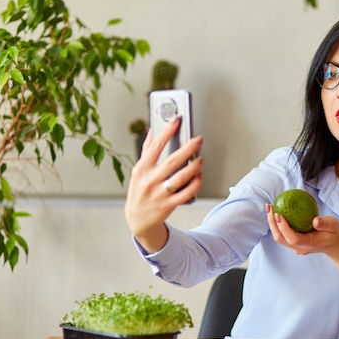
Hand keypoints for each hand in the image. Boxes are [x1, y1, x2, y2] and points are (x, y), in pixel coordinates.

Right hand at [125, 116, 203, 251]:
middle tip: (198, 139)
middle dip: (187, 148)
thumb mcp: (138, 171)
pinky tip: (200, 176)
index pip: (155, 146)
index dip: (167, 132)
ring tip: (201, 159)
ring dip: (193, 167)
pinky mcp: (168, 205)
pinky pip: (185, 193)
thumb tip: (152, 130)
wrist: (138, 219)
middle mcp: (150, 180)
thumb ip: (146, 151)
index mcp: (141, 169)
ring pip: (180, 178)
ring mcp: (159, 194)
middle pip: (172, 161)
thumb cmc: (140, 190)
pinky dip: (195, 184)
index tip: (176, 119)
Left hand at [265, 204, 338, 282]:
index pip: (293, 238)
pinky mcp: (293, 244)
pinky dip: (277, 224)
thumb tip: (315, 221)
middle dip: (272, 223)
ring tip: (270, 208)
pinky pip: (282, 234)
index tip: (278, 214)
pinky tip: (276, 211)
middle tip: (270, 207)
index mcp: (309, 244)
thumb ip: (326, 223)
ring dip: (272, 223)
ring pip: (279, 237)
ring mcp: (295, 247)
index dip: (284, 227)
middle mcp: (299, 248)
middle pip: (281, 238)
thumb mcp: (334, 225)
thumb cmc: (334, 232)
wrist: (334, 243)